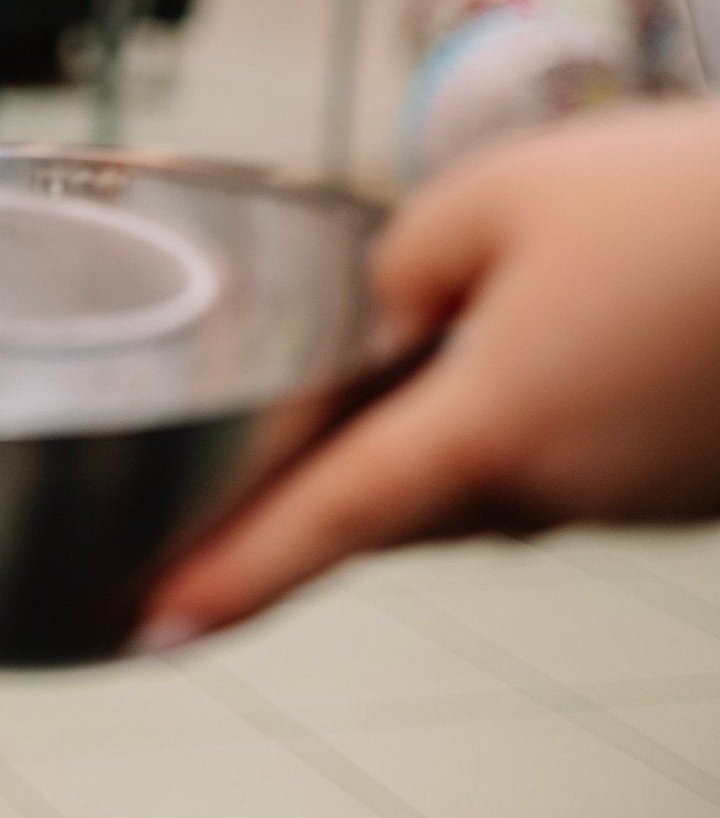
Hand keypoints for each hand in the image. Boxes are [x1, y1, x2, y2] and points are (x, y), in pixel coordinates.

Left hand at [145, 100, 719, 641]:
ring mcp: (629, 497)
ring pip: (479, 486)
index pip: (329, 518)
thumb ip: (400, 266)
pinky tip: (514, 350)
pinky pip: (557, 466)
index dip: (234, 574)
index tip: (152, 623)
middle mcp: (559, 487)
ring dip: (421, 445)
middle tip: (225, 482)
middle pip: (395, 505)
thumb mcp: (493, 195)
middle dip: (318, 487)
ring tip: (378, 379)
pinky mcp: (679, 484)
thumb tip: (377, 323)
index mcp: (493, 425)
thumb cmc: (691, 200)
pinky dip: (510, 425)